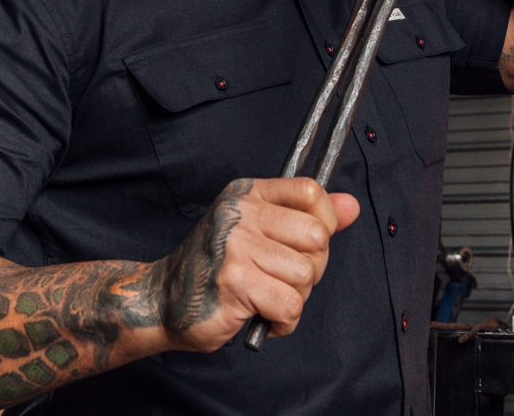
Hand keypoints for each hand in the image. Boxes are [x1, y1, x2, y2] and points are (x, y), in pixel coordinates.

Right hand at [155, 178, 359, 351]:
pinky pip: (289, 306)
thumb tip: (352, 206)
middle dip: (312, 267)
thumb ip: (306, 217)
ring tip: (268, 298)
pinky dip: (284, 322)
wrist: (161, 299)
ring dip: (295, 298)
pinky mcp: (233, 283)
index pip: (310, 192)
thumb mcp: (257, 229)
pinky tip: (264, 317)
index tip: (308, 244)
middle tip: (284, 279)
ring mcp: (235, 247)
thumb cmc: (214, 267)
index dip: (325, 222)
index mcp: (247, 194)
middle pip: (317, 235)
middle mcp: (240, 213)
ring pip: (305, 274)